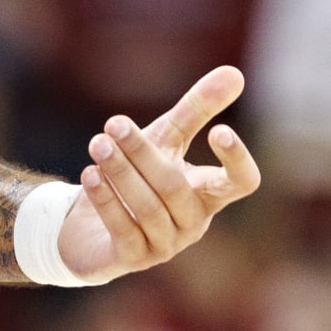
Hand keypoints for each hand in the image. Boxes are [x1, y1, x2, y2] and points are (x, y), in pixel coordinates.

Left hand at [57, 65, 260, 282]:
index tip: (220, 131)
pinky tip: (90, 174)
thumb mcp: (164, 139)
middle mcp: (193, 222)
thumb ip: (196, 109)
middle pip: (176, 188)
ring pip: (149, 209)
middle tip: (113, 122)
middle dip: (143, 154)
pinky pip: (125, 230)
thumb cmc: (138, 176)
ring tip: (97, 144)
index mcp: (208, 193)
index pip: (242, 184)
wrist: (88, 225)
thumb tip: (235, 72)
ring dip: (121, 173)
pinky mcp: (133, 259)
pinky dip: (107, 201)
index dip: (236, 161)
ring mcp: (166, 244)